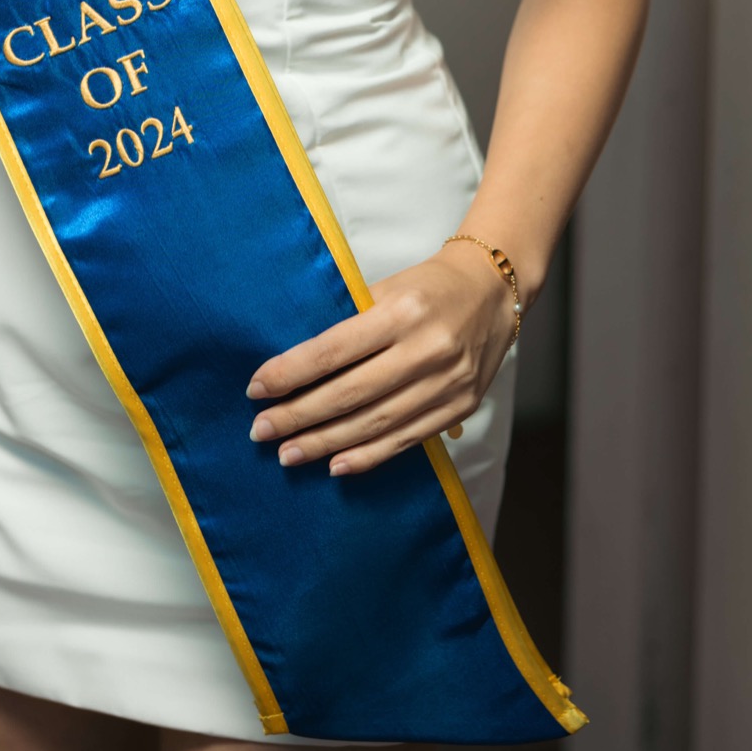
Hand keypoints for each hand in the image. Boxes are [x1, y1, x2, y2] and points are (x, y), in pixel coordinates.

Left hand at [246, 245, 517, 476]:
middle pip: (349, 394)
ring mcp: (446, 384)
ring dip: (325, 443)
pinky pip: (406, 439)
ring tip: (288, 454)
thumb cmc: (430, 286)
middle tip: (261, 431)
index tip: (256, 389)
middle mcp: (425, 350)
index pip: (332, 350)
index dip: (290, 373)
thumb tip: (295, 366)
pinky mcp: (459, 407)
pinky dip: (368, 456)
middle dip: (298, 416)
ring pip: (374, 423)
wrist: (495, 290)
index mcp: (401, 312)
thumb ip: (349, 324)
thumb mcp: (387, 288)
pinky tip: (336, 465)